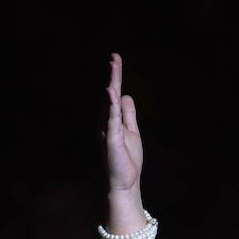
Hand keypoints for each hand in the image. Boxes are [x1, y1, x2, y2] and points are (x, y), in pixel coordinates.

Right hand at [105, 53, 142, 193]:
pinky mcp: (111, 138)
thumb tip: (124, 94)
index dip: (116, 77)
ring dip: (112, 83)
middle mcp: (106, 121)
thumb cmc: (127, 160)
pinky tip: (111, 90)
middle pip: (110, 94)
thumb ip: (128, 114)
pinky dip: (111, 103)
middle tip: (115, 56)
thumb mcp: (131, 132)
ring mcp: (108, 129)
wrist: (125, 182)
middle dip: (114, 75)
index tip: (115, 59)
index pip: (115, 95)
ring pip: (109, 102)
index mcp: (112, 119)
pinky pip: (111, 117)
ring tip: (113, 65)